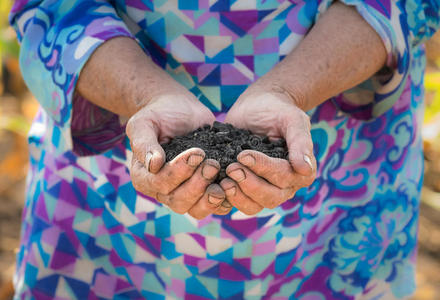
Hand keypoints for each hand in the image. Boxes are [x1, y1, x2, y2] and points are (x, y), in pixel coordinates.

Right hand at [126, 91, 231, 218]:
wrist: (180, 109)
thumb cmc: (159, 115)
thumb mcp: (145, 123)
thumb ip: (145, 143)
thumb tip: (154, 165)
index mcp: (144, 177)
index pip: (160, 185)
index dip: (178, 173)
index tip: (197, 152)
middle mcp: (162, 190)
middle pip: (178, 202)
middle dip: (197, 185)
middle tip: (212, 164)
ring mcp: (184, 192)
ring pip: (196, 210)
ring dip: (210, 197)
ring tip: (223, 178)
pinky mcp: (204, 189)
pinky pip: (214, 206)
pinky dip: (224, 201)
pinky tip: (232, 186)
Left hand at [222, 90, 316, 214]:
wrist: (257, 105)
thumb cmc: (278, 110)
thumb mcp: (292, 119)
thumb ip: (301, 142)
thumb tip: (305, 169)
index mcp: (301, 172)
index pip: (284, 178)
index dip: (264, 169)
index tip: (244, 155)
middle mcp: (285, 185)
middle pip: (270, 198)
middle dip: (249, 185)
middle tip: (231, 169)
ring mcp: (264, 189)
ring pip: (253, 206)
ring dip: (238, 196)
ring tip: (223, 181)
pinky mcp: (245, 187)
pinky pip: (237, 202)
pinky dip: (226, 198)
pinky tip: (215, 186)